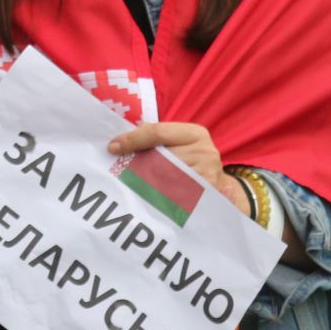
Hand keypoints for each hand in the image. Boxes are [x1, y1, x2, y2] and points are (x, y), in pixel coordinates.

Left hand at [108, 121, 251, 216]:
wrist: (218, 188)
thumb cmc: (189, 162)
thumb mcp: (178, 144)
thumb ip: (155, 138)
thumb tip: (121, 140)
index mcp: (195, 133)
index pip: (157, 132)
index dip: (132, 139)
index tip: (112, 147)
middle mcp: (205, 150)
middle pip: (160, 155)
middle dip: (137, 162)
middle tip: (119, 168)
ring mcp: (209, 172)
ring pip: (166, 175)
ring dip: (146, 180)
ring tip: (133, 183)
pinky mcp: (208, 194)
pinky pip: (176, 194)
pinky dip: (160, 195)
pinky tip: (150, 197)